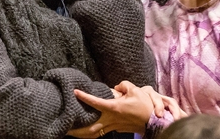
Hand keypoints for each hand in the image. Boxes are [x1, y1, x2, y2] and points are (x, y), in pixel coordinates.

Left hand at [68, 81, 184, 136]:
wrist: (154, 122)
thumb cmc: (145, 106)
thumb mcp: (136, 90)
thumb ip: (124, 85)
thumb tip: (116, 86)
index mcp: (113, 108)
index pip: (95, 102)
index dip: (84, 97)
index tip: (74, 92)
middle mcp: (111, 119)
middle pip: (91, 128)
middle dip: (78, 130)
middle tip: (66, 129)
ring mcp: (114, 127)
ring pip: (96, 133)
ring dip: (84, 134)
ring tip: (73, 132)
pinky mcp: (118, 130)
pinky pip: (103, 131)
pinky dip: (94, 132)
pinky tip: (88, 130)